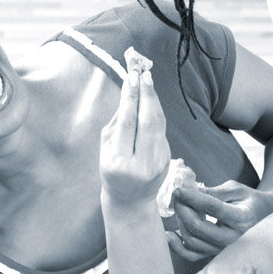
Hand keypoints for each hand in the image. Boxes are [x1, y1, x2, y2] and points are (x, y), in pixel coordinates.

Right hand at [101, 69, 170, 208]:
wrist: (129, 199)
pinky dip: (156, 114)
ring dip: (154, 100)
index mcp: (119, 161)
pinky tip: (150, 102)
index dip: (130, 97)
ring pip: (159, 124)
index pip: (127, 123)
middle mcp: (141, 163)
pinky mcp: (167, 160)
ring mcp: (157, 163)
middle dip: (146, 94)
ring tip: (148, 82)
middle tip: (143, 74)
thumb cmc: (112, 170)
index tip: (132, 77)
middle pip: (147, 121)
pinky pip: (161, 131)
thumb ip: (116, 124)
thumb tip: (130, 94)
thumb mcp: (106, 150)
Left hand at [167, 181, 272, 260]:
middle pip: (198, 227)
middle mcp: (233, 238)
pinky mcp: (215, 254)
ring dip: (180, 222)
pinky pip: (192, 255)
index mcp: (241, 218)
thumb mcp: (236, 190)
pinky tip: (169, 234)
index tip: (179, 189)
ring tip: (179, 206)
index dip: (192, 198)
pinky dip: (177, 247)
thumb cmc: (249, 201)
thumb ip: (212, 192)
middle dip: (182, 209)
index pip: (212, 208)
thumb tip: (187, 191)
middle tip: (176, 196)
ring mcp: (224, 249)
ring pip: (192, 240)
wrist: (264, 218)